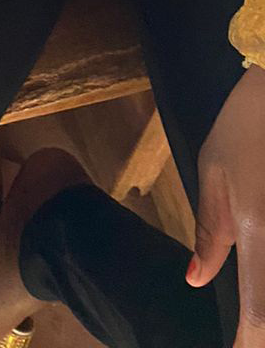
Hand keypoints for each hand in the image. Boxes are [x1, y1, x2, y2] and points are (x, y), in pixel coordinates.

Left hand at [189, 62, 264, 344]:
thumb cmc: (243, 128)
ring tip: (251, 317)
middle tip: (244, 338)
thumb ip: (211, 234)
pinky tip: (261, 288)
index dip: (249, 343)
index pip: (258, 311)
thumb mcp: (214, 175)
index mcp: (256, 233)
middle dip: (262, 332)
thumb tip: (198, 281)